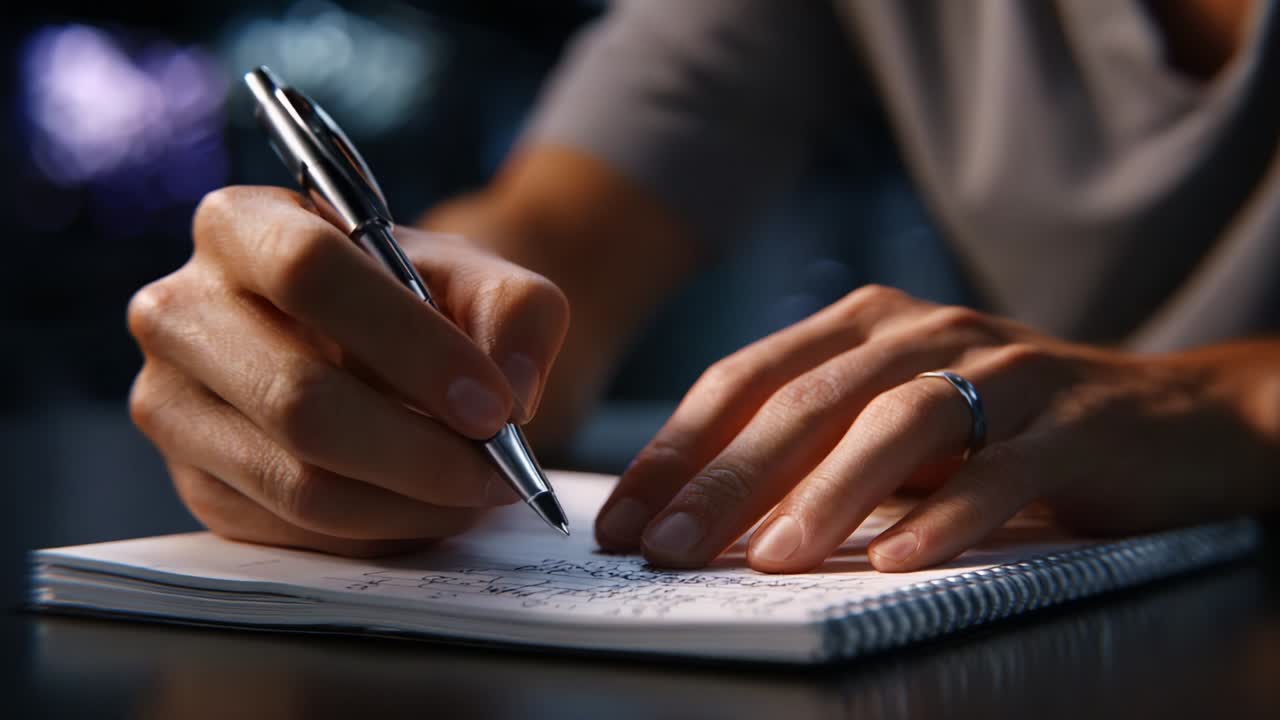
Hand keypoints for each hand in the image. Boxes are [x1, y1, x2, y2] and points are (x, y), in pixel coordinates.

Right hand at [128, 186, 568, 555]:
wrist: (378, 348)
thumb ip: (517, 311)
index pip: (307, 272)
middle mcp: (182, 312)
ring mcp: (173, 406)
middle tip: (500, 471)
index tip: (493, 404)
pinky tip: (427, 507)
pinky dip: (381, 531)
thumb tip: (512, 391)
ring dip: (410, 503)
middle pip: (298, 399)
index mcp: (242, 225)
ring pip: (299, 483)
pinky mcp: (197, 485)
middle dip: (420, 451)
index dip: (409, 347)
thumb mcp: (480, 278)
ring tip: (477, 492)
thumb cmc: (420, 301)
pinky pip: (296, 532)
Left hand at [594, 285, 1278, 572]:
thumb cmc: (993, 427)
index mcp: (862, 323)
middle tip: (669, 547)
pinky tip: (898, 561)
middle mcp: (923, 331)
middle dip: (727, 477)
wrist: (1156, 416)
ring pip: (899, 423)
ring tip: (771, 560)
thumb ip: (811, 445)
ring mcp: (1002, 371)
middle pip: (806, 400)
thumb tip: (697, 511)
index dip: (679, 447)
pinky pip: (1002, 471)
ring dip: (828, 493)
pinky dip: (947, 515)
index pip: (745, 377)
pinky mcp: (1074, 423)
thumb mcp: (889, 420)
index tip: (627, 518)